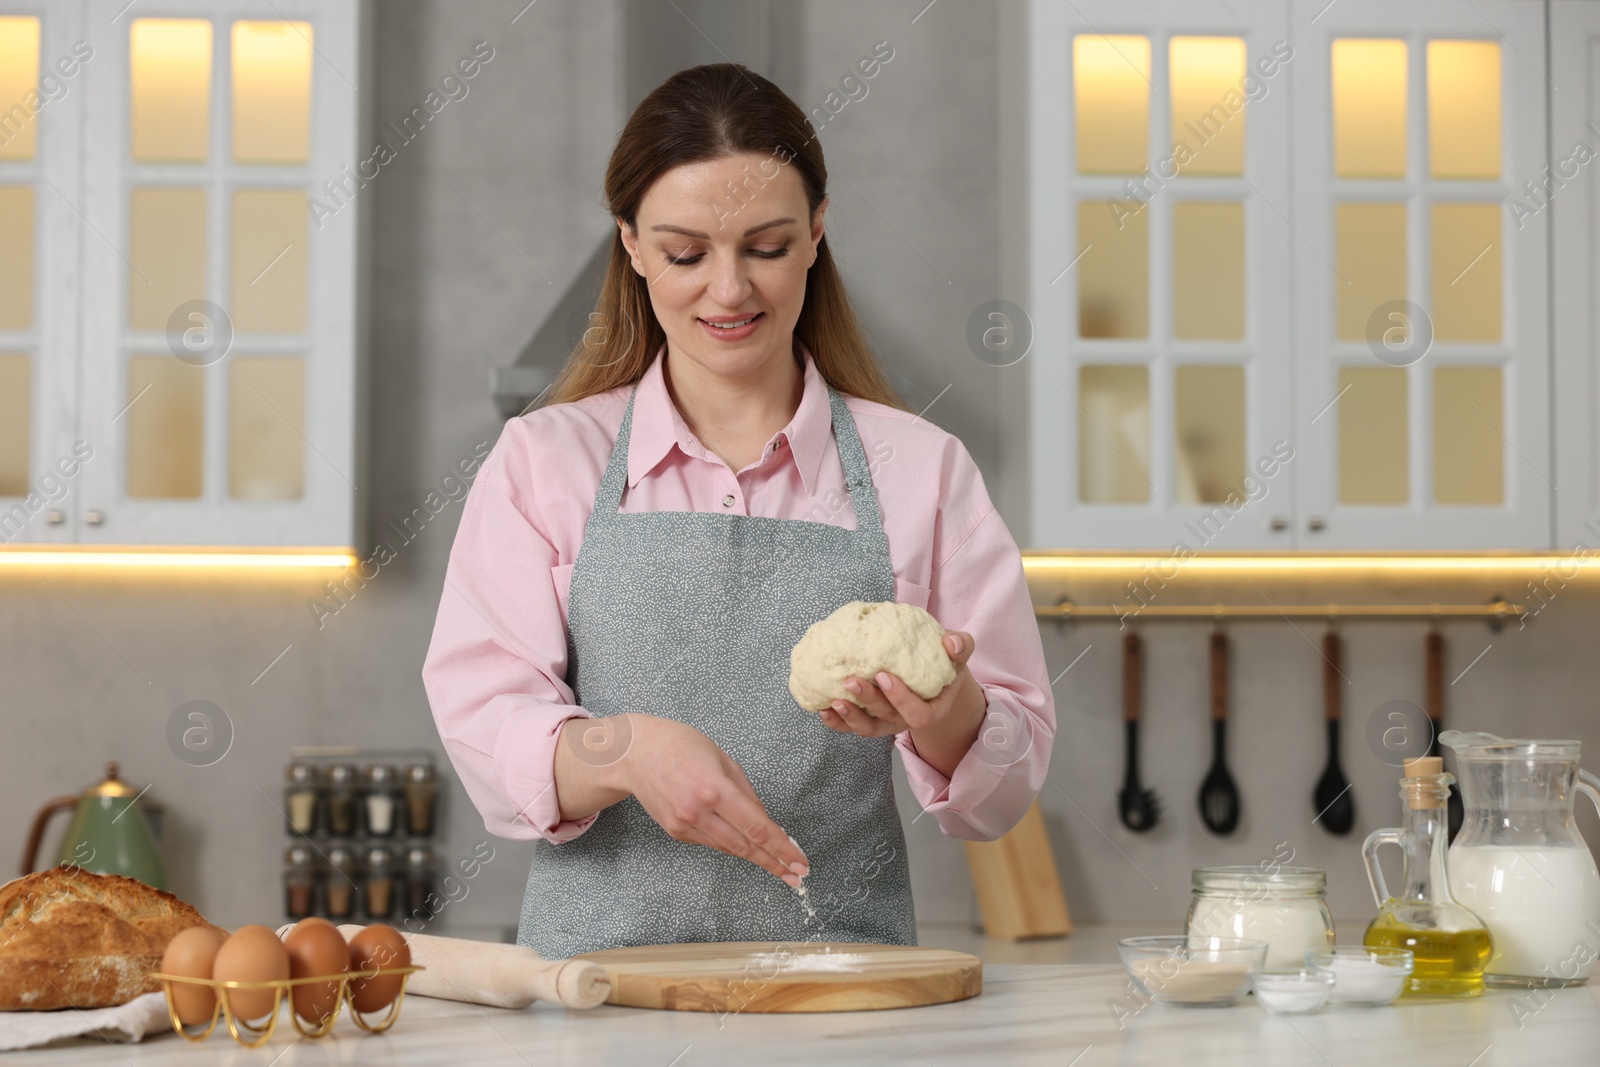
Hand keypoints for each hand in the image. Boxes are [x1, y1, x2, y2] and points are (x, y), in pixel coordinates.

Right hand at [617, 715, 810, 886]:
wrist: (634, 754)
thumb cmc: (681, 746)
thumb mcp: (724, 760)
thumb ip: (747, 794)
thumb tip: (766, 823)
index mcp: (715, 789)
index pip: (757, 828)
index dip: (782, 849)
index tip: (800, 862)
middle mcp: (698, 812)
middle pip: (745, 847)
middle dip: (774, 863)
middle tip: (797, 876)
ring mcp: (683, 825)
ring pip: (728, 848)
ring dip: (754, 856)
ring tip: (779, 863)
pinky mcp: (675, 832)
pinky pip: (711, 842)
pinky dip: (729, 842)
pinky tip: (739, 837)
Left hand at [818, 631, 986, 774]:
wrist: (932, 674)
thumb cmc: (943, 661)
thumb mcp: (958, 652)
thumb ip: (960, 646)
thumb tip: (952, 641)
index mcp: (932, 708)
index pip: (919, 714)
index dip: (901, 699)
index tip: (884, 675)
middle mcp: (907, 719)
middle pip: (888, 719)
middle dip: (869, 701)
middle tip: (852, 680)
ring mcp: (887, 722)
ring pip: (868, 728)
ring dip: (849, 717)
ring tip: (833, 700)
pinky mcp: (870, 720)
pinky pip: (852, 727)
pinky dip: (836, 721)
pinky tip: (823, 708)